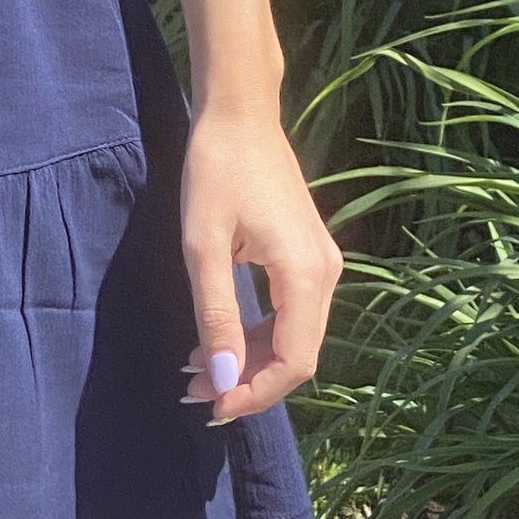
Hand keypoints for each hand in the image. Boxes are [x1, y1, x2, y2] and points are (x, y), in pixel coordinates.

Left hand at [178, 98, 341, 426]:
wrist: (239, 113)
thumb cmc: (216, 170)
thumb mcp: (203, 246)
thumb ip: (216, 315)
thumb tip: (223, 379)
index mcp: (305, 273)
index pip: (294, 361)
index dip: (255, 393)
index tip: (209, 404)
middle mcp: (325, 273)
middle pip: (298, 355)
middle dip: (248, 382)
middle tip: (193, 391)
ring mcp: (320, 262)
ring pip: (294, 336)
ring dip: (250, 361)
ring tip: (196, 369)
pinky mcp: (307, 254)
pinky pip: (290, 313)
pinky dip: (257, 335)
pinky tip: (216, 339)